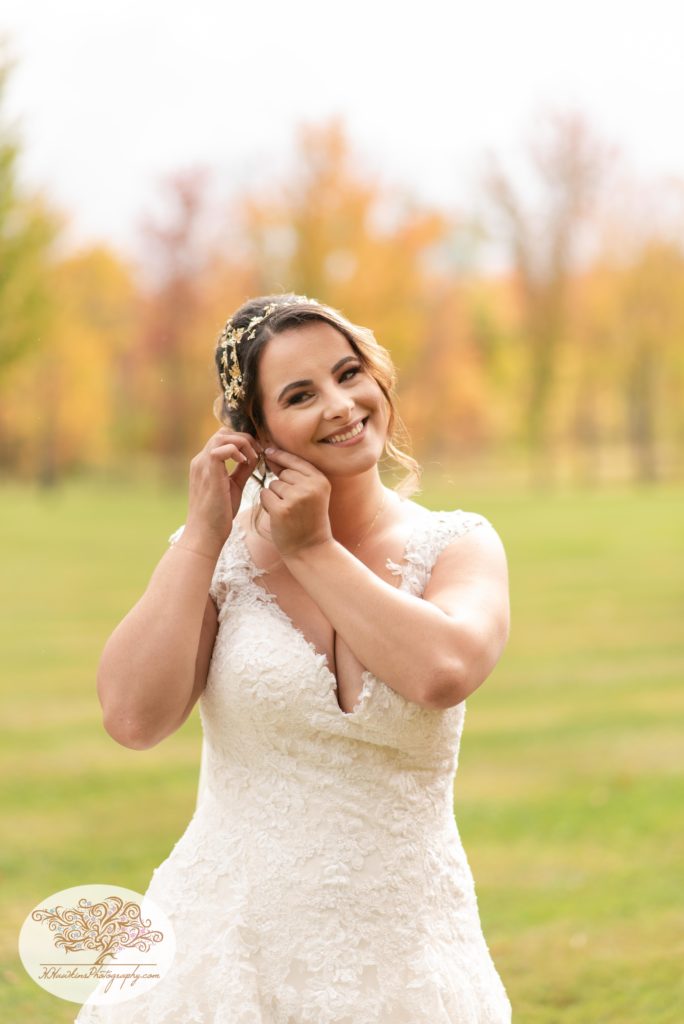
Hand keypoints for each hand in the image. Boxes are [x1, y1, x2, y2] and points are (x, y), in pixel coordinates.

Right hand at [183, 427, 261, 556]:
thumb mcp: (233, 487)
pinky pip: (222, 448)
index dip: (242, 441)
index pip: (223, 438)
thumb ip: (241, 471)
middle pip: (223, 432)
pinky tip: (246, 464)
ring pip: (223, 436)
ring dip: (243, 443)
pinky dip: (237, 451)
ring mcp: (202, 465)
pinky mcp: (208, 472)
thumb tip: (253, 459)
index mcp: (205, 464)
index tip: (257, 454)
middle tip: (258, 453)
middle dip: (244, 438)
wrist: (205, 534)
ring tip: (252, 459)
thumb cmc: (218, 515)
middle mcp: (200, 460)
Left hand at [260, 448, 332, 556]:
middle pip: (283, 473)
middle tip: (293, 505)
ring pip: (273, 485)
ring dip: (275, 496)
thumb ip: (296, 474)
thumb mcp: (312, 494)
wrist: (311, 549)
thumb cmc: (309, 519)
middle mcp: (310, 487)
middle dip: (281, 485)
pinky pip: (265, 495)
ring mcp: (296, 498)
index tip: (268, 452)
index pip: (296, 460)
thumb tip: (271, 453)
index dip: (280, 456)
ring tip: (288, 511)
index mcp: (321, 480)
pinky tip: (279, 516)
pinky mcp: (282, 510)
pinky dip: (267, 504)